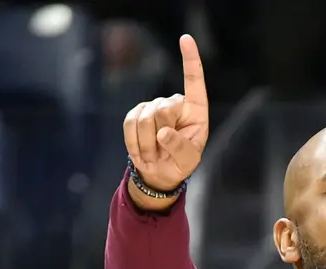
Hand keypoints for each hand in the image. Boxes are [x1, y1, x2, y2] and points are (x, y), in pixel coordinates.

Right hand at [122, 34, 208, 202]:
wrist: (160, 171)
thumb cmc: (180, 163)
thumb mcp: (187, 161)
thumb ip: (180, 148)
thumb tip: (163, 132)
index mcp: (195, 110)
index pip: (194, 81)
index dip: (190, 60)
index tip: (186, 39)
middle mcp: (175, 103)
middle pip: (162, 111)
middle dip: (159, 138)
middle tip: (162, 155)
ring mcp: (154, 105)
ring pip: (144, 118)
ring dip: (146, 145)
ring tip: (154, 156)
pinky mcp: (136, 112)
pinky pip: (129, 123)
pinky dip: (134, 142)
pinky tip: (141, 153)